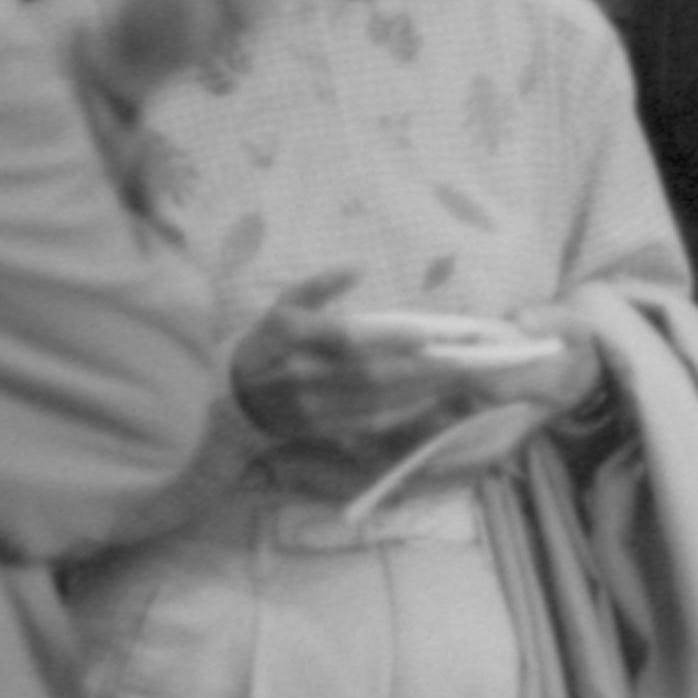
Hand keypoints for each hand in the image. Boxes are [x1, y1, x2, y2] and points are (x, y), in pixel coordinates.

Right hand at [230, 269, 475, 457]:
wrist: (232, 398)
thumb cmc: (268, 342)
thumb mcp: (285, 303)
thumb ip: (320, 284)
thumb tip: (358, 265)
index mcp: (294, 336)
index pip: (349, 340)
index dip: (390, 340)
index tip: (429, 335)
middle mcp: (304, 375)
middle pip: (373, 377)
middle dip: (423, 370)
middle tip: (465, 359)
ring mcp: (313, 408)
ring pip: (378, 405)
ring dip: (422, 395)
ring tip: (460, 379)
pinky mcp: (322, 432)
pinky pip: (371, 428)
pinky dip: (405, 416)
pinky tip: (432, 403)